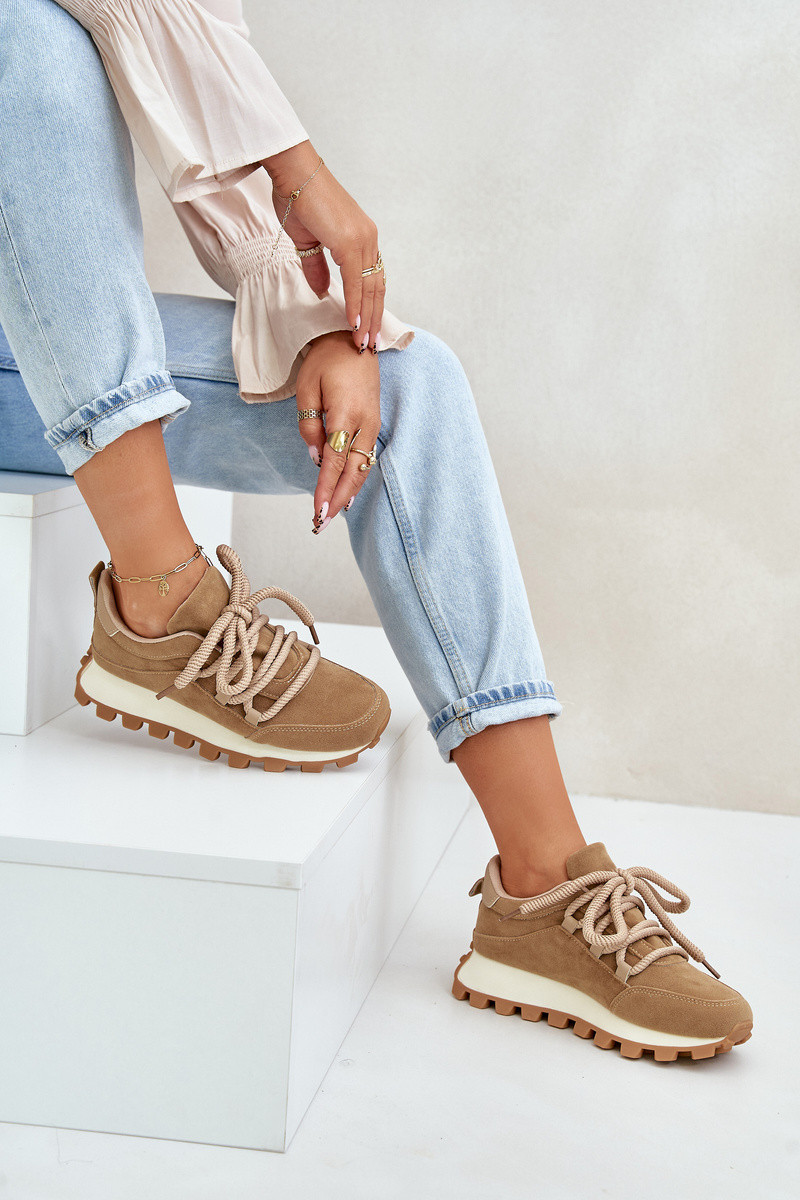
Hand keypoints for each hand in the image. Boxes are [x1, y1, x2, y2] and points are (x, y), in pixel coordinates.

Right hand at [263, 140, 384, 354]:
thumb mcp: (306, 241)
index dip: (370, 306)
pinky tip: (355, 323)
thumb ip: (316, 267)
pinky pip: (356, 281)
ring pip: (370, 288)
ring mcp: (362, 239)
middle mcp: (367, 238)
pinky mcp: (350, 241)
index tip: (367, 328)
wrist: (292, 171)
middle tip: (371, 345)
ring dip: (367, 318)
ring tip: (364, 342)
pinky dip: (356, 304)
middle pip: (376, 287)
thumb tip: (321, 291)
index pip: (371, 279)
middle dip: (374, 319)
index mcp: (361, 238)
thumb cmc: (296, 197)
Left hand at [295, 330, 379, 531]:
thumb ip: (309, 425)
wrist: (353, 338)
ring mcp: (374, 424)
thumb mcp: (306, 388)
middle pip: (353, 472)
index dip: (325, 489)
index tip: (317, 512)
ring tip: (332, 514)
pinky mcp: (374, 423)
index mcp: (346, 414)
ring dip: (348, 492)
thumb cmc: (326, 360)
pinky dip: (356, 477)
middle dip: (338, 500)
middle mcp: (365, 423)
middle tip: (321, 524)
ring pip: (363, 468)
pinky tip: (346, 492)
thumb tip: (316, 458)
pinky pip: (366, 457)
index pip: (334, 462)